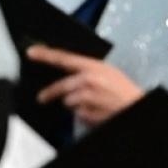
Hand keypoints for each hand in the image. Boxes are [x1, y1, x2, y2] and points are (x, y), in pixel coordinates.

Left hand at [27, 45, 142, 126]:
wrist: (136, 106)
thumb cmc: (125, 90)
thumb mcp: (108, 72)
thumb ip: (88, 71)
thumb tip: (70, 72)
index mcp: (93, 66)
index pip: (63, 58)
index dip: (45, 54)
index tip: (31, 52)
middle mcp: (88, 80)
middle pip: (61, 87)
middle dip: (50, 93)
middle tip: (42, 97)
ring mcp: (87, 98)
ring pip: (69, 102)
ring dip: (76, 105)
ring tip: (94, 103)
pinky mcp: (87, 113)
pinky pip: (78, 115)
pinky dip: (83, 115)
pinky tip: (96, 111)